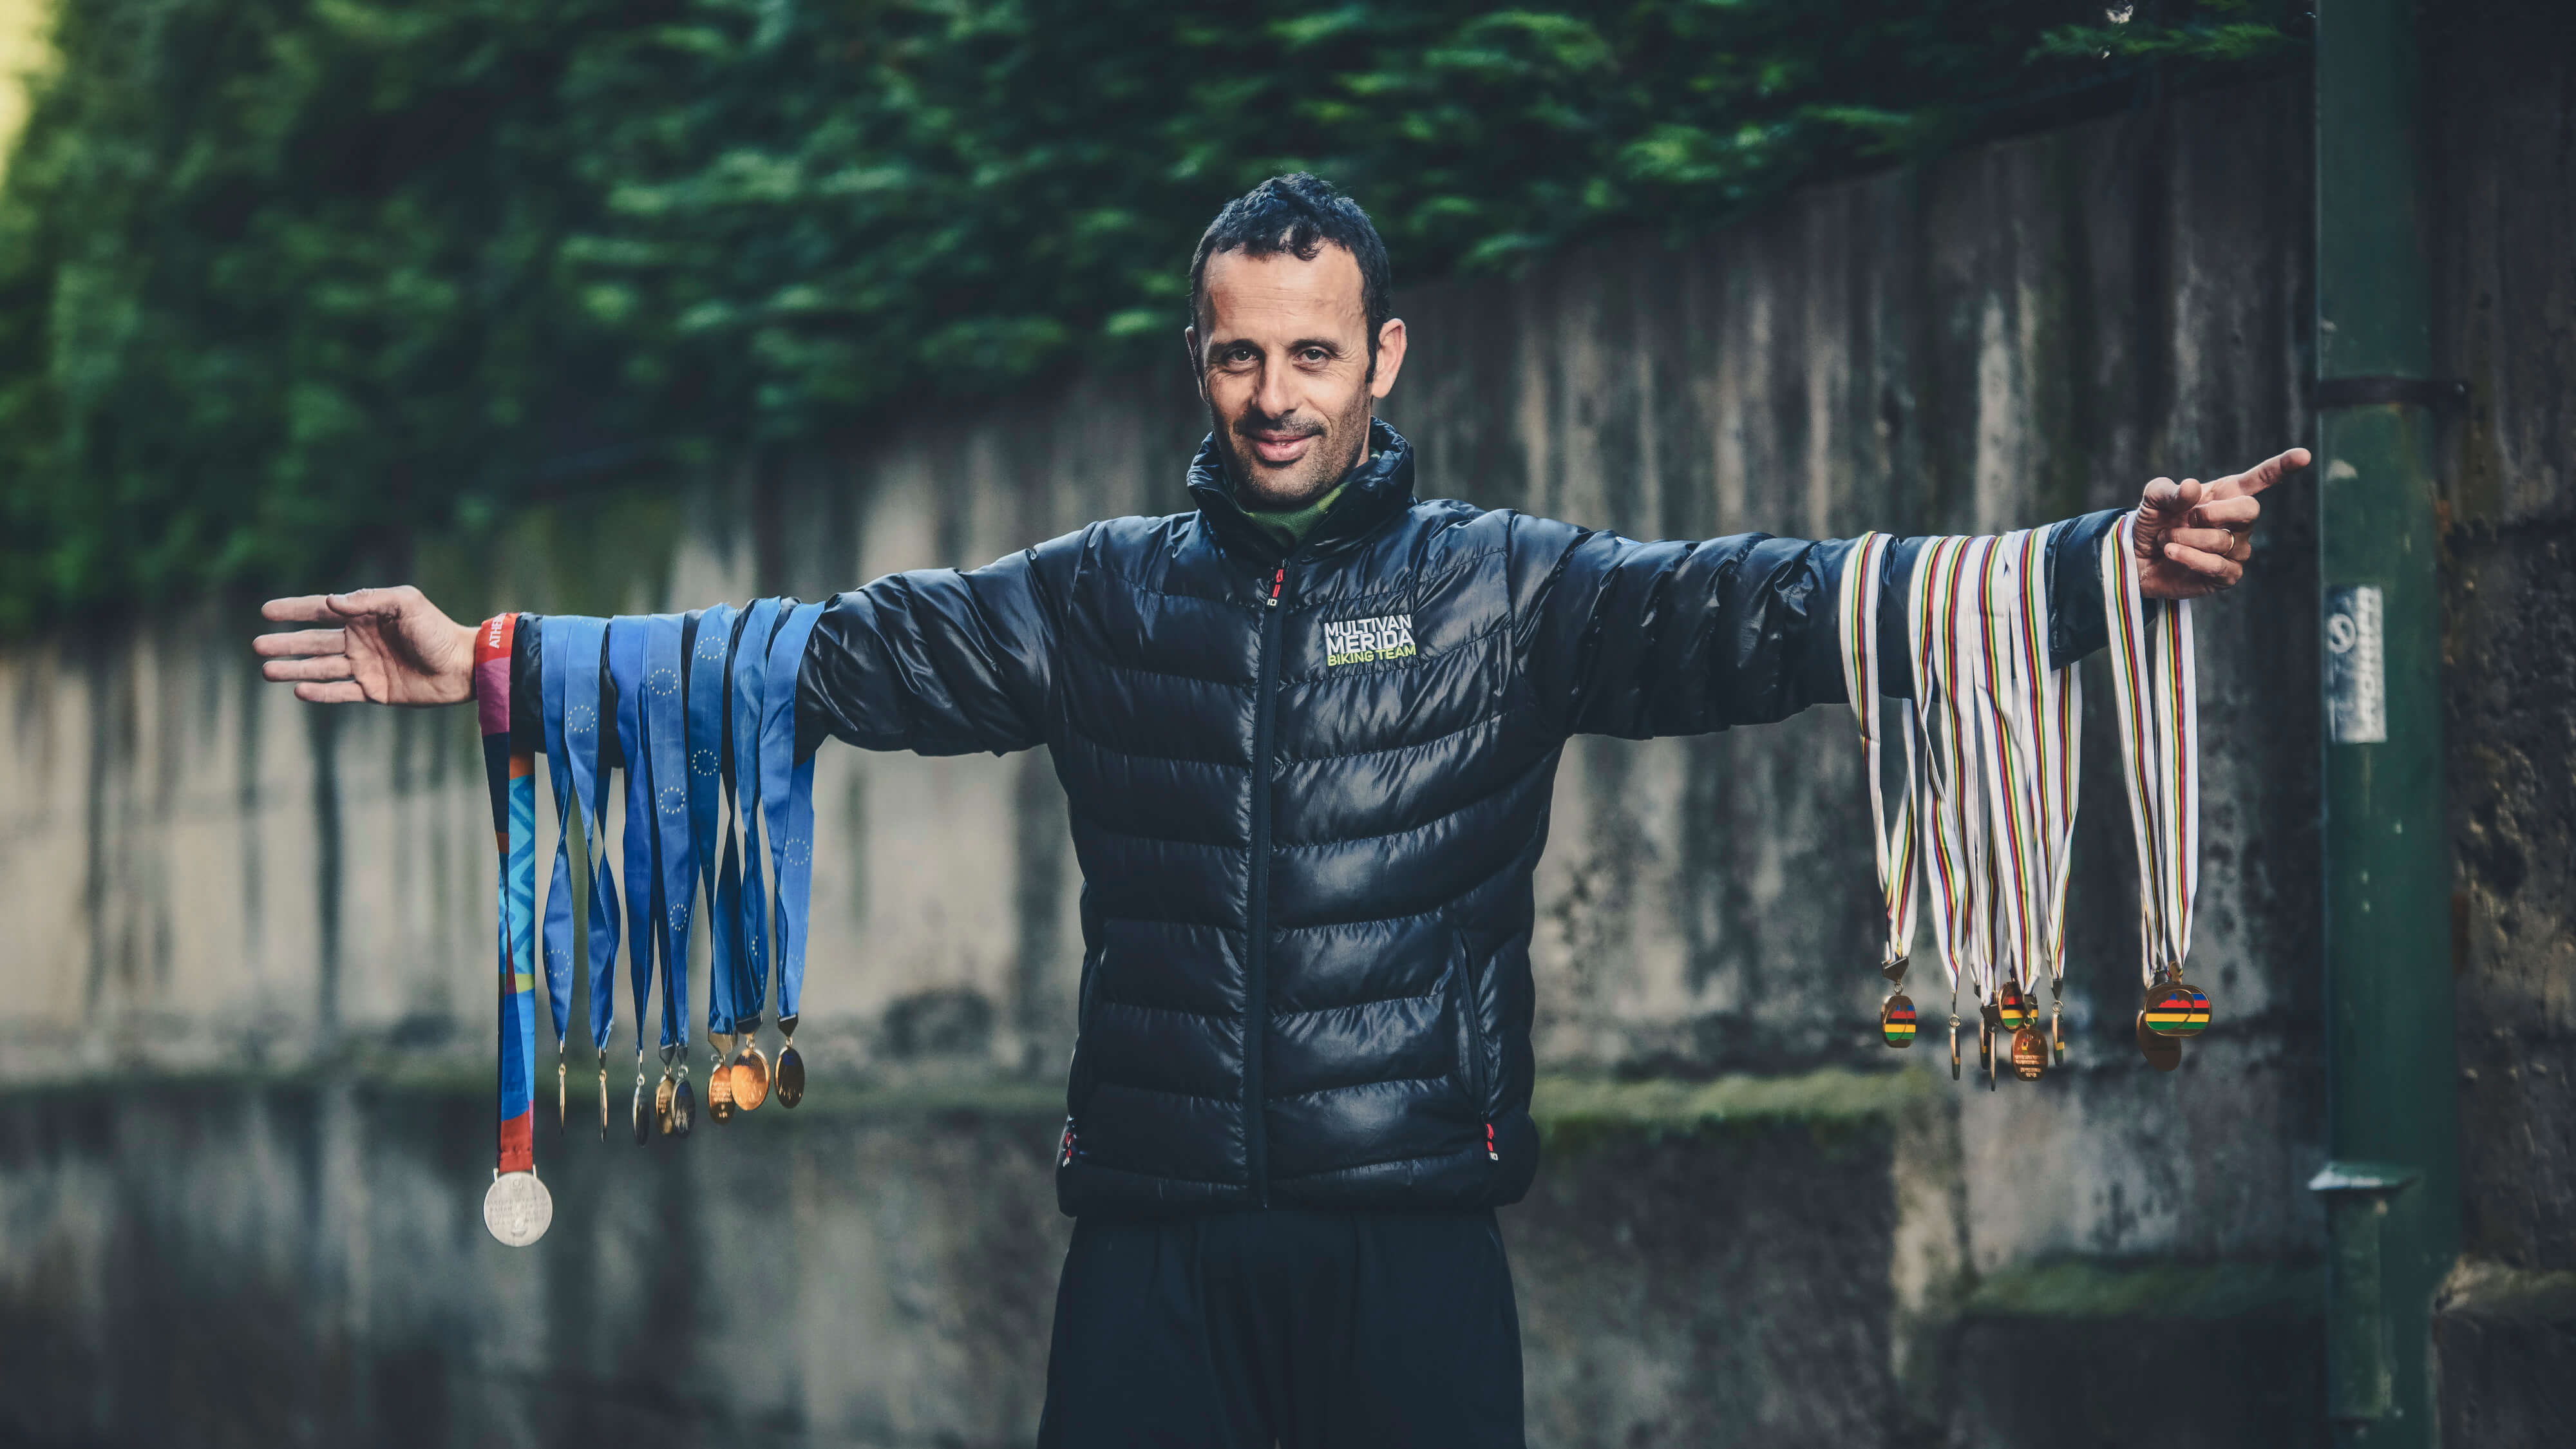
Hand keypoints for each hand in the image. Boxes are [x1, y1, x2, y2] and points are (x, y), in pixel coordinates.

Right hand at [253, 586, 478, 704]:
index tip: (266, 611)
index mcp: (365, 616)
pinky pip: (341, 692)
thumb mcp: (407, 604)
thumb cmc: (438, 630)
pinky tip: (298, 690)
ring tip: (267, 670)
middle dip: (285, 643)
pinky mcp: (374, 691)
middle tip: (257, 646)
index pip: (322, 611)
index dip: (294, 610)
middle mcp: (360, 641)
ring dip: (294, 669)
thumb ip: (369, 599)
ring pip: (321, 667)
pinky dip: (320, 692)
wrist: (464, 666)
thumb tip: (331, 600)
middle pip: (313, 641)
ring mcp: (365, 667)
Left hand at [2132, 447, 2310, 599]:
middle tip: (2188, 518)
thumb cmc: (2152, 524)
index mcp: (2226, 494)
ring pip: (2224, 541)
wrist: (2138, 560)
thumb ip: (2168, 490)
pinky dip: (2191, 558)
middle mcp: (2238, 521)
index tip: (2304, 455)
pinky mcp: (2227, 575)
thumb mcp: (2152, 500)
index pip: (2261, 479)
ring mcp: (2236, 549)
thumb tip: (2191, 488)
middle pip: (2250, 510)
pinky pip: (2218, 566)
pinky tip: (2172, 554)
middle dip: (2216, 513)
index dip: (2282, 467)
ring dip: (2188, 539)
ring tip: (2166, 540)